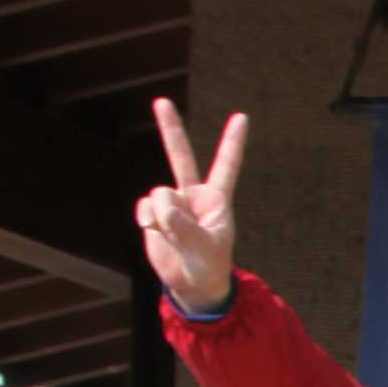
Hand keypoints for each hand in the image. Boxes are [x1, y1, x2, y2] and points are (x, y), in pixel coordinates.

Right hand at [138, 100, 245, 313]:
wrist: (191, 284)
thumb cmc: (209, 265)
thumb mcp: (204, 247)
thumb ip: (183, 225)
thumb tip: (159, 203)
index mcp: (216, 199)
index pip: (226, 165)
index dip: (233, 141)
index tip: (242, 117)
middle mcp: (192, 195)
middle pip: (181, 156)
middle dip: (170, 128)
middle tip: (161, 101)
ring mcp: (171, 203)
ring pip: (159, 194)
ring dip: (163, 216)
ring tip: (175, 236)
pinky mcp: (153, 214)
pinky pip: (145, 207)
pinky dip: (148, 219)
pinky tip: (156, 231)